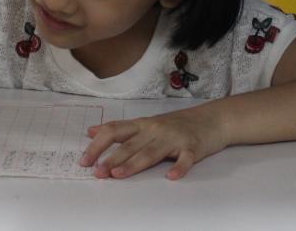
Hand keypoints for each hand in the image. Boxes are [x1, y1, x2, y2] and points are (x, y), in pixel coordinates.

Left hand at [79, 106, 228, 179]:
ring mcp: (174, 138)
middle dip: (112, 158)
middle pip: (131, 144)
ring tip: (119, 174)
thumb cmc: (177, 124)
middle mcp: (155, 129)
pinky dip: (179, 167)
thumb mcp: (146, 123)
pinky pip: (185, 158)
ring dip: (134, 163)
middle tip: (98, 173)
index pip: (115, 131)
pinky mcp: (193, 147)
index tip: (84, 160)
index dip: (98, 145)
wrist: (212, 119)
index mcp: (142, 125)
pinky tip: (171, 177)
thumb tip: (91, 130)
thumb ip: (120, 129)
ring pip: (152, 152)